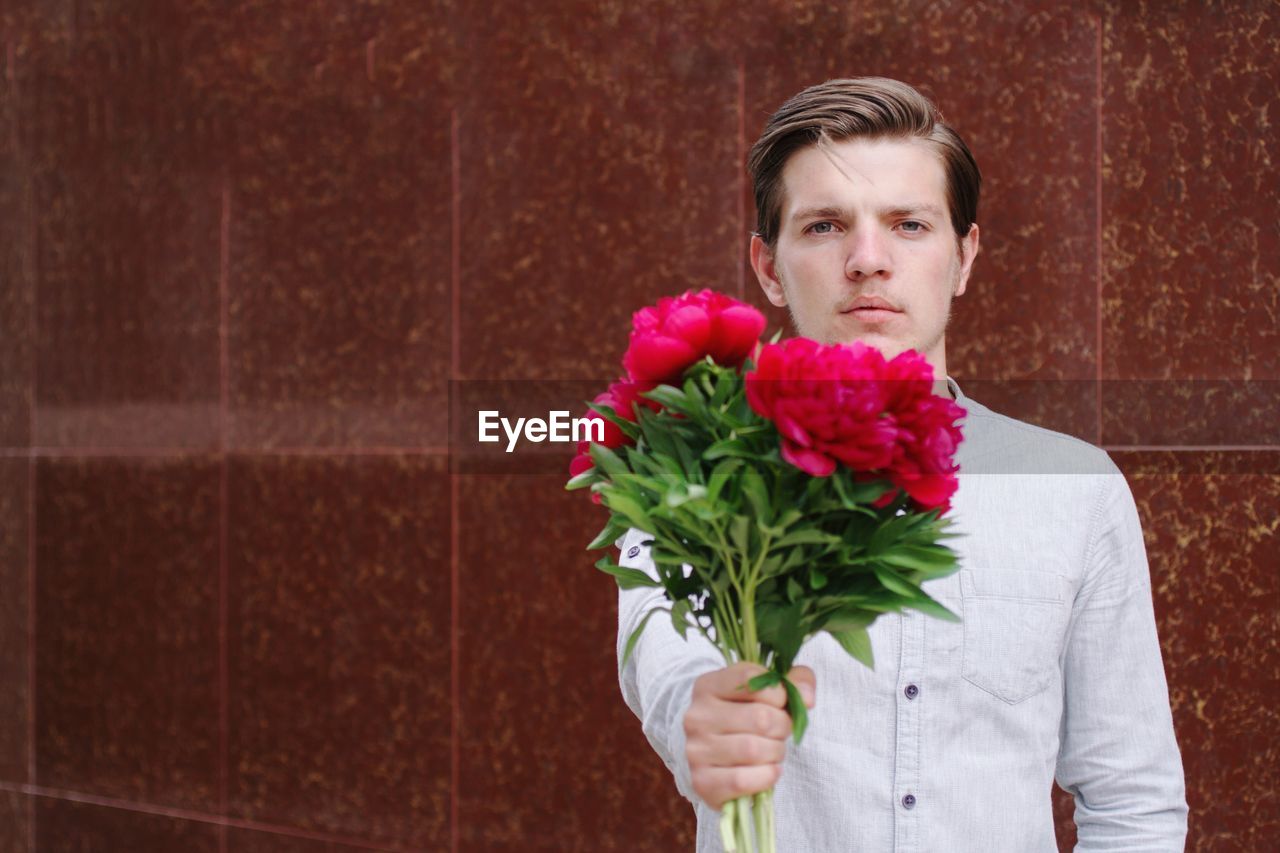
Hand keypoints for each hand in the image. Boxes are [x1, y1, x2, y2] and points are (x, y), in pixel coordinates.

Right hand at [683, 661, 816, 810]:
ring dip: (776, 753)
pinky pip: (744, 780)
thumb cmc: (743, 718)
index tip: (781, 702)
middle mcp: (697, 716)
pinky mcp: (702, 782)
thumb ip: (792, 682)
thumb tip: (807, 698)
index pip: (751, 679)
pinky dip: (766, 776)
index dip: (779, 692)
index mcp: (707, 686)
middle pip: (760, 718)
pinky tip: (766, 770)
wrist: (711, 755)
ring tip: (772, 750)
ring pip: (754, 750)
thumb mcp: (763, 691)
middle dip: (783, 726)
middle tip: (780, 732)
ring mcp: (696, 751)